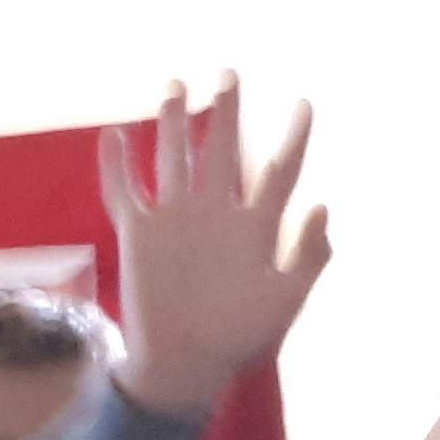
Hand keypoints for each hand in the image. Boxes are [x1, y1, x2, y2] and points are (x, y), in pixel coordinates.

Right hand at [104, 78, 333, 421]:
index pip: (279, 172)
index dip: (294, 138)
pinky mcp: (140, 234)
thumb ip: (308, 258)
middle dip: (227, 113)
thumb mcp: (284, 302)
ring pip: (174, 159)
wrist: (185, 366)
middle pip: (222, 151)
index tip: (306, 104)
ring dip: (174, 123)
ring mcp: (176, 221)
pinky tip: (114, 134)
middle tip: (230, 73)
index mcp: (256, 227)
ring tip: (175, 86)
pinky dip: (116, 164)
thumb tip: (325, 207)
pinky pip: (124, 190)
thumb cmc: (239, 340)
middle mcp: (216, 214)